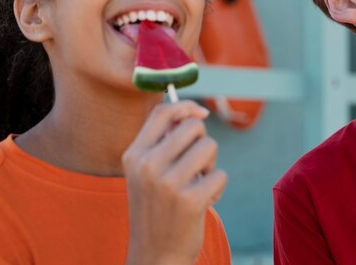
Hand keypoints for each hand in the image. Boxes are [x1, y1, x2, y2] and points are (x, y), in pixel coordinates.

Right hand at [122, 101, 227, 264]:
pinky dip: (218, 187)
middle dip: (202, 141)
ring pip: (209, 146)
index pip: (162, 113)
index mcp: (134, 155)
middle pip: (192, 126)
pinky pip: (221, 174)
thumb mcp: (147, 173)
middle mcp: (147, 166)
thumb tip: (194, 111)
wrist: (155, 255)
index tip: (201, 112)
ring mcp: (168, 183)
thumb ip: (163, 142)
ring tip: (198, 183)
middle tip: (196, 165)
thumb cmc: (157, 208)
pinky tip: (203, 202)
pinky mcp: (190, 200)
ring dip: (211, 164)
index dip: (186, 106)